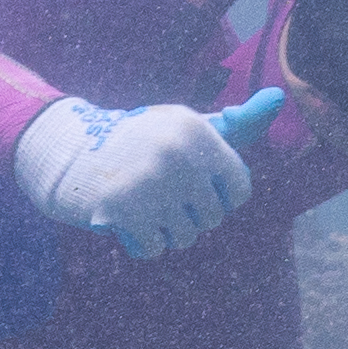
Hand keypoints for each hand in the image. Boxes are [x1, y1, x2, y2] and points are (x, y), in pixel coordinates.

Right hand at [12, 94, 256, 259]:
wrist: (69, 152)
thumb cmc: (139, 142)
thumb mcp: (184, 126)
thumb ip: (233, 124)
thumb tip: (279, 99)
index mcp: (196, 130)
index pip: (239, 190)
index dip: (219, 197)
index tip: (193, 186)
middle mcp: (178, 154)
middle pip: (213, 218)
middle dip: (189, 215)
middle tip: (159, 194)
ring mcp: (152, 184)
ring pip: (186, 237)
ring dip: (165, 230)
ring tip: (143, 205)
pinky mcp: (125, 211)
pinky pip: (156, 249)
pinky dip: (142, 242)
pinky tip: (126, 219)